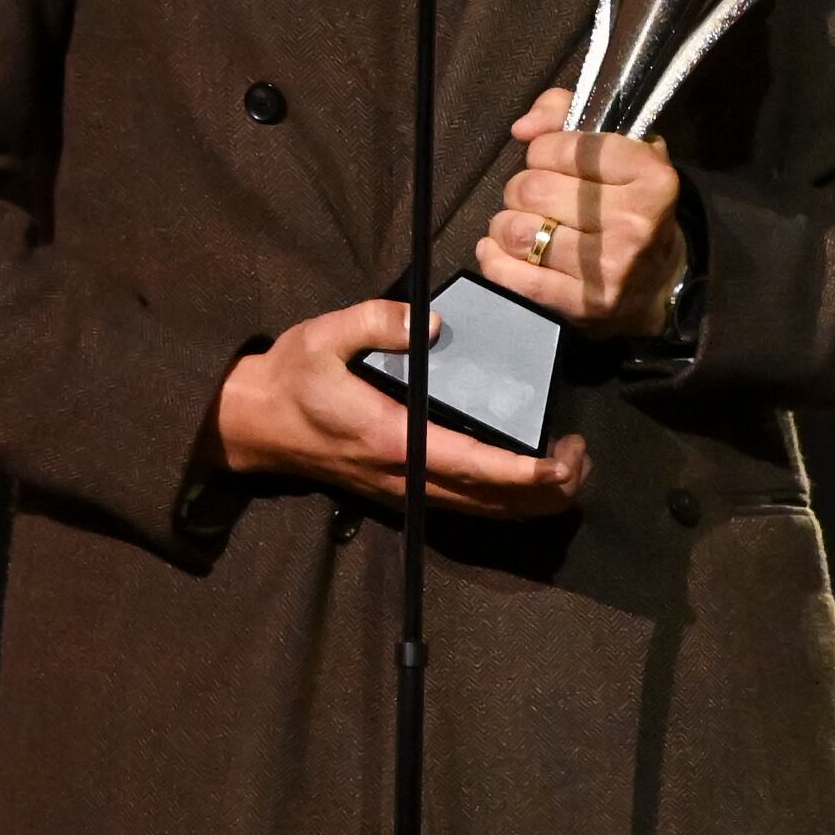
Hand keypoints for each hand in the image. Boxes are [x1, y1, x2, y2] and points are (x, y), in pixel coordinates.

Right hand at [213, 297, 591, 518]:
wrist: (253, 424)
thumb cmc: (291, 377)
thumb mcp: (324, 334)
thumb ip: (376, 321)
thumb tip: (430, 324)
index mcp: (395, 440)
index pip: (474, 466)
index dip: (525, 472)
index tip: (563, 460)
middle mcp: (405, 477)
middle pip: (490, 502)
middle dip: (544, 491)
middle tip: (581, 456)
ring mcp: (402, 492)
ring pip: (480, 512)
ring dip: (529, 502)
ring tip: (568, 471)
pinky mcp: (399, 492)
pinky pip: (462, 508)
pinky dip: (501, 503)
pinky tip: (525, 486)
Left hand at [475, 88, 686, 337]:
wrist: (662, 284)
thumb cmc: (632, 204)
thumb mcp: (621, 148)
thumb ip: (567, 115)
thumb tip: (523, 128)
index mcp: (650, 176)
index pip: (564, 147)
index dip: (544, 150)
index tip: (551, 161)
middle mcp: (633, 222)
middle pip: (532, 188)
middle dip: (521, 188)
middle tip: (534, 198)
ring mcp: (608, 268)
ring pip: (516, 230)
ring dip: (505, 224)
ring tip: (519, 225)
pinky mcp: (583, 305)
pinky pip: (515, 277)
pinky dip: (494, 259)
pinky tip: (497, 251)